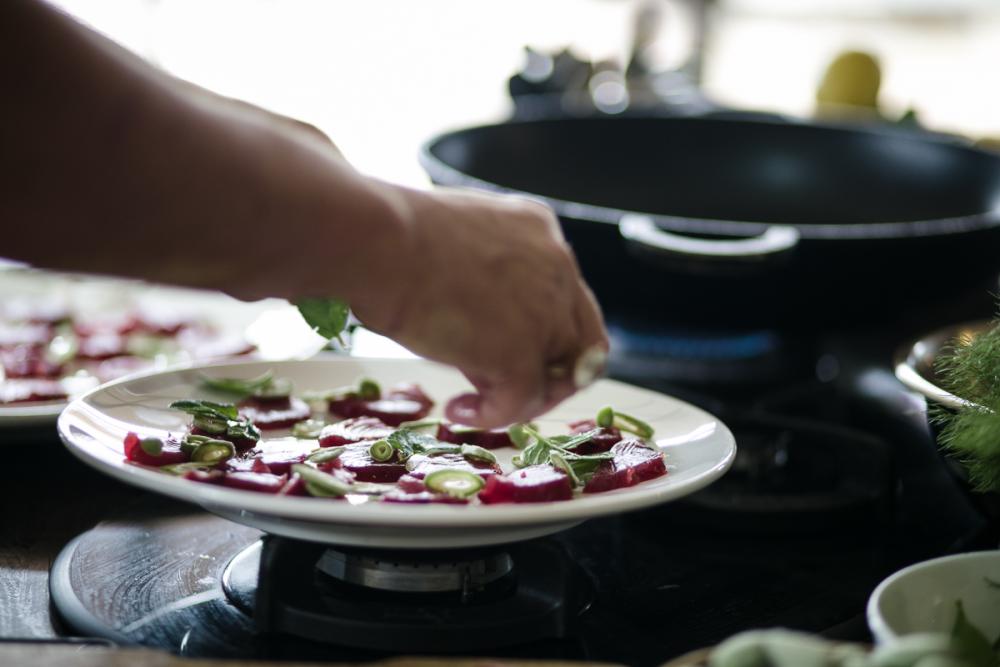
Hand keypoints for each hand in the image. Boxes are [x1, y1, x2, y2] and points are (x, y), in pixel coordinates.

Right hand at [353, 186, 608, 428]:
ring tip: (474, 401)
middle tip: (501, 389)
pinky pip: (522, 402)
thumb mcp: (458, 246)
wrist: (377, 242)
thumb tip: (479, 329)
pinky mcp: (522, 352)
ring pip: (561, 377)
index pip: (567, 296)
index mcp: (539, 232)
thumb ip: (487, 278)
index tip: (500, 346)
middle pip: (581, 340)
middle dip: (546, 373)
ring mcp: (546, 312)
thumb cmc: (390, 239)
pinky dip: (491, 416)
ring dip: (522, 398)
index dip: (541, 331)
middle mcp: (557, 267)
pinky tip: (457, 410)